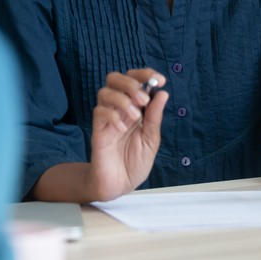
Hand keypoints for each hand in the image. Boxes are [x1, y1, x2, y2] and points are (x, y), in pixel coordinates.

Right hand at [88, 69, 168, 200]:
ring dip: (122, 100)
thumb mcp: (151, 140)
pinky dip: (113, 116)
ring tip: (135, 117)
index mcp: (135, 107)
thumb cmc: (135, 162)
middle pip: (115, 78)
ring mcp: (107, 117)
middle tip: (143, 100)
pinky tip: (122, 129)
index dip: (146, 74)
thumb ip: (154, 117)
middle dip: (130, 83)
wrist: (120, 185)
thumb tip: (162, 93)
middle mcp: (120, 108)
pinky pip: (99, 112)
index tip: (161, 80)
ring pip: (105, 92)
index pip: (136, 79)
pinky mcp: (97, 129)